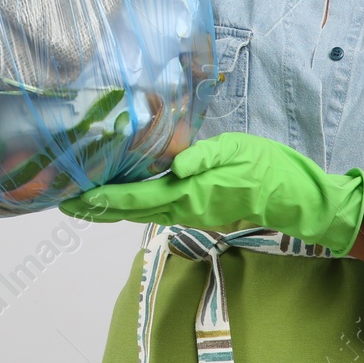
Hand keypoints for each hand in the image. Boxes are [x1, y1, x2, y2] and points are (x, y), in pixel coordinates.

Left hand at [59, 131, 363, 254]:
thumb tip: (175, 166)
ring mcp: (191, 211)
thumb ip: (205, 157)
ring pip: (143, 210)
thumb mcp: (239, 152)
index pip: (136, 198)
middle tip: (66, 201)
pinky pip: (159, 207)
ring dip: (113, 206)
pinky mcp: (199, 207)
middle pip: (132, 210)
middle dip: (98, 206)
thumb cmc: (270, 170)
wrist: (297, 198)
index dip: (103, 198)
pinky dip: (135, 202)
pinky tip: (126, 193)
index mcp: (190, 194)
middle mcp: (185, 208)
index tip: (74, 198)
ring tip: (86, 198)